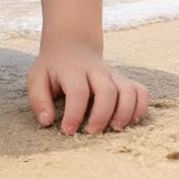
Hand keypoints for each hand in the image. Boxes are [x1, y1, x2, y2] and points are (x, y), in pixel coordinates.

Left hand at [26, 35, 149, 134]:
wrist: (71, 45)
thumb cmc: (53, 68)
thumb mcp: (37, 78)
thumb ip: (39, 100)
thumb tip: (47, 121)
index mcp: (72, 69)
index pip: (78, 91)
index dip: (74, 113)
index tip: (68, 131)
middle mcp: (96, 70)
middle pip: (107, 90)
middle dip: (102, 115)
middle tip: (92, 133)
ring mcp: (113, 74)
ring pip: (128, 91)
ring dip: (125, 113)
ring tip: (114, 129)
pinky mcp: (124, 80)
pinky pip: (140, 91)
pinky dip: (141, 107)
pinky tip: (130, 121)